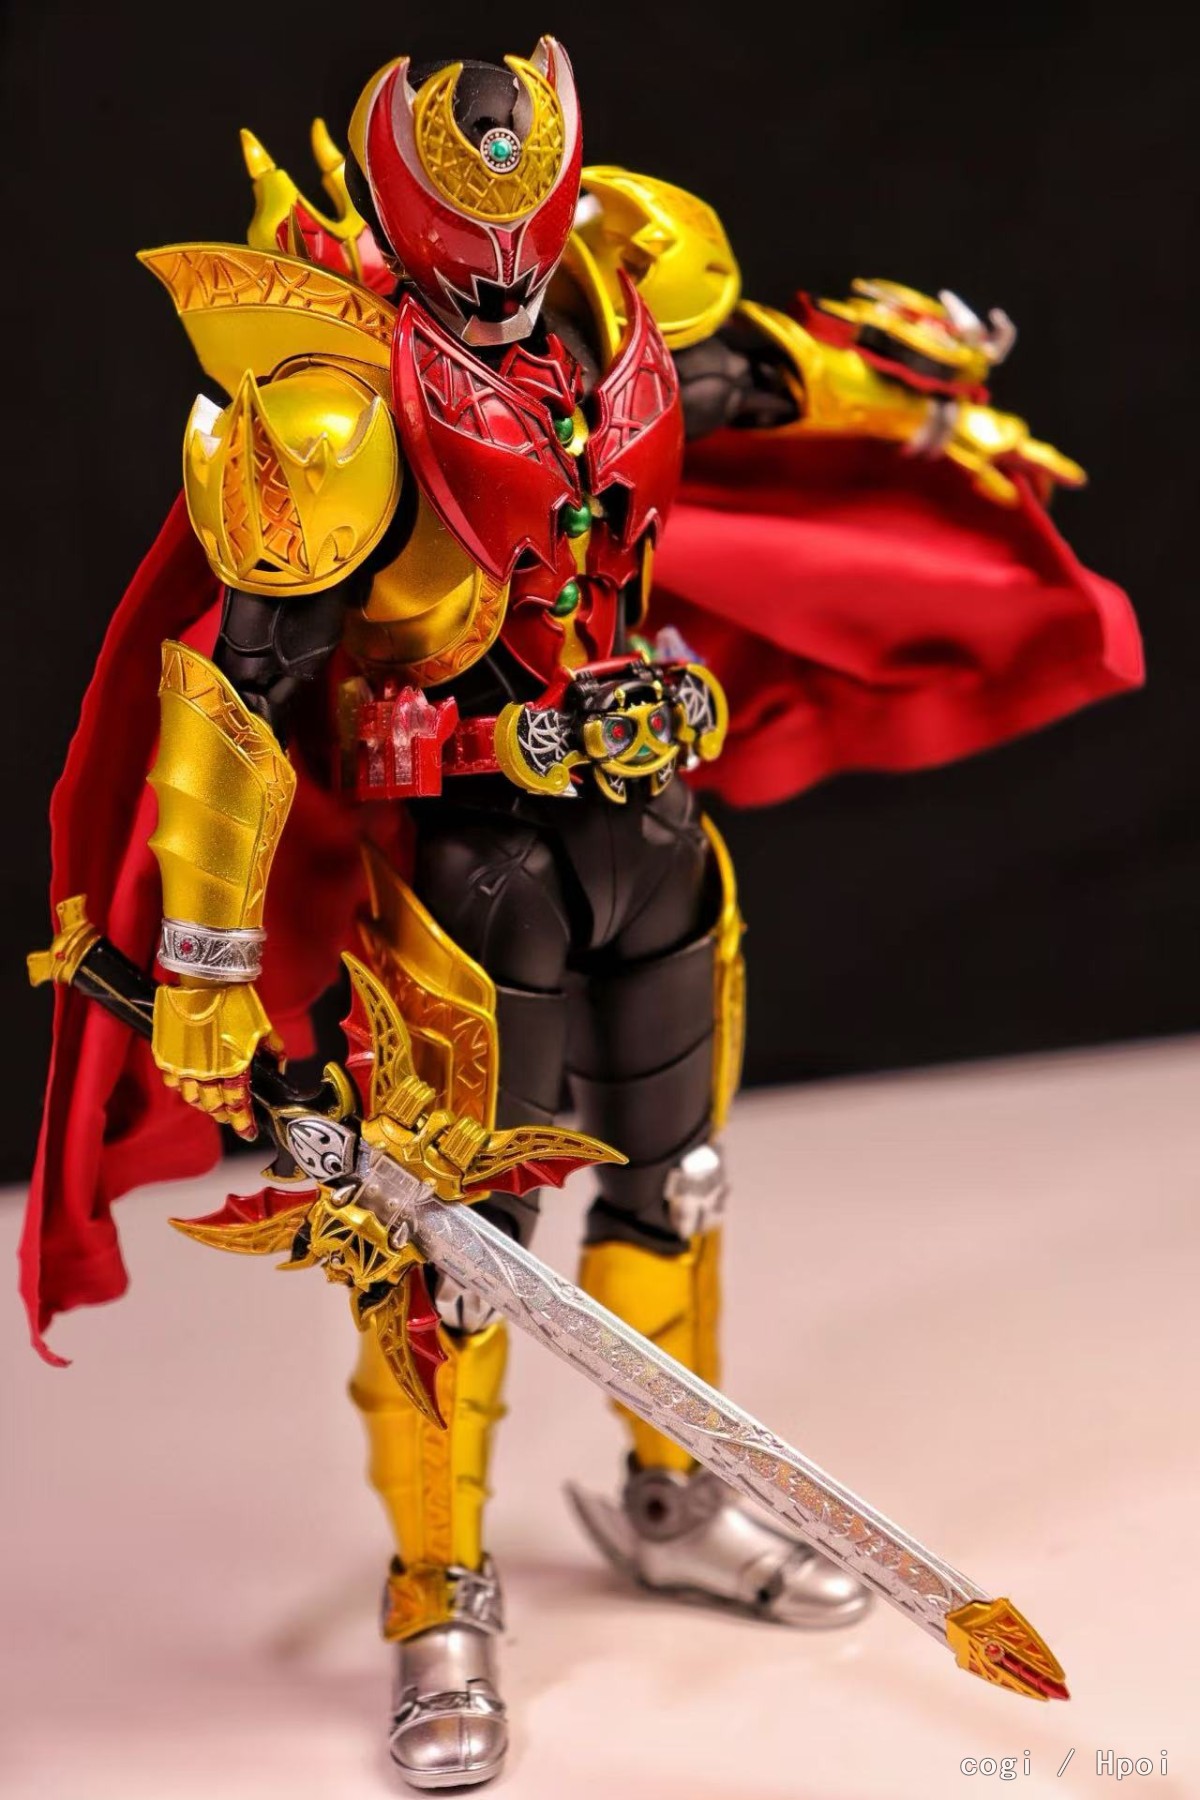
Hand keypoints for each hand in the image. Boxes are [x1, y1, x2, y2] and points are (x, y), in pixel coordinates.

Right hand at [152, 979, 281, 1140]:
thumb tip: (279, 1068)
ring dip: (203, 1103)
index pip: (239, 1105)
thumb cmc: (236, 1002)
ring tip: (210, 1101)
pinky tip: (189, 1082)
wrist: (206, 982)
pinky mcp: (168, 1056)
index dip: (243, 1123)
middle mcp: (208, 1073)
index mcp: (234, 1068)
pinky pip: (173, 1081)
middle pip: (214, 1106)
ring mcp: (185, 1066)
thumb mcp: (263, 1028)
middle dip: (224, 1114)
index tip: (248, 1132)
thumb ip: (273, 1052)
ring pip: (192, 1098)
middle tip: (230, 1114)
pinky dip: (181, 1086)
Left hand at [945, 402, 1085, 506]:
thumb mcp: (975, 469)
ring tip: (1017, 496)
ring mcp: (1006, 430)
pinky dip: (1013, 467)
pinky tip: (1004, 477)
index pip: (1045, 463)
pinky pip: (1012, 451)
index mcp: (1014, 446)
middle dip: (1040, 484)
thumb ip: (996, 486)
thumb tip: (1016, 500)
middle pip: (1037, 462)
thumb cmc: (956, 444)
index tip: (1080, 480)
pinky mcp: (995, 428)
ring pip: (1024, 458)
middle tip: (1039, 505)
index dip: (1062, 473)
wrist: (937, 416)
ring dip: (1025, 477)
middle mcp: (1015, 435)